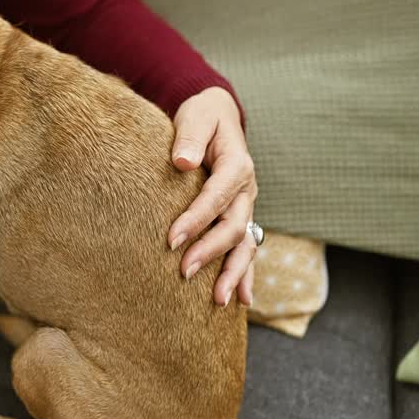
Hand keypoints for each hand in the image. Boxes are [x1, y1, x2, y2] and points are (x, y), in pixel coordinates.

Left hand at [168, 87, 257, 306]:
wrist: (218, 117)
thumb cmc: (202, 117)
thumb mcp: (196, 117)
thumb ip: (189, 137)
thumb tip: (181, 162)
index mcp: (237, 164)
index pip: (216, 197)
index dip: (196, 219)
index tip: (171, 239)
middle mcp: (246, 190)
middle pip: (233, 226)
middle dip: (210, 251)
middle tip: (184, 272)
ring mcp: (246, 206)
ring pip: (245, 244)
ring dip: (233, 273)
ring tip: (217, 300)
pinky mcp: (241, 217)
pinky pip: (246, 249)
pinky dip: (246, 274)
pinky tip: (242, 301)